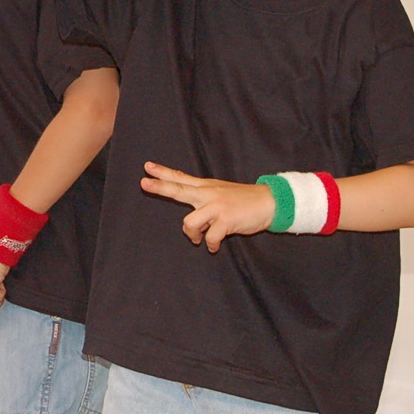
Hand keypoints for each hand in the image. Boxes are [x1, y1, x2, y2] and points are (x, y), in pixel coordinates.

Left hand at [140, 162, 274, 252]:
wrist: (270, 203)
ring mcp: (216, 206)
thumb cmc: (244, 201)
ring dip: (192, 235)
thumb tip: (192, 222)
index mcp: (206, 187)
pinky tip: (214, 246)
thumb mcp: (221, 192)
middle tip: (143, 183)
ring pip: (190, 222)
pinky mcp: (226, 220)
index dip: (163, 172)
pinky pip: (210, 237)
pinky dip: (211, 245)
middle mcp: (208, 194)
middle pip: (179, 189)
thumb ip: (204, 201)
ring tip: (199, 239)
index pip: (181, 178)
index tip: (147, 166)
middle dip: (160, 187)